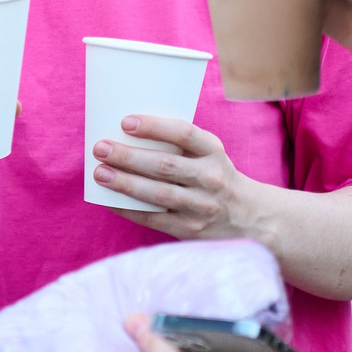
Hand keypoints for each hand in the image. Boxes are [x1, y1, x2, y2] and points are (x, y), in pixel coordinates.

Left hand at [92, 116, 257, 240]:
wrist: (251, 218)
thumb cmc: (217, 178)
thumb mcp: (211, 155)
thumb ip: (180, 145)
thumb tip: (125, 133)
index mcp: (213, 152)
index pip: (184, 133)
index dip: (155, 127)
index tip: (126, 122)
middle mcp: (210, 178)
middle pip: (164, 165)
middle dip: (128, 156)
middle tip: (100, 148)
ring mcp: (201, 206)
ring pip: (158, 193)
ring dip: (125, 183)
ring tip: (100, 173)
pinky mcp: (190, 229)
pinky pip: (154, 218)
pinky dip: (129, 209)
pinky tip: (110, 200)